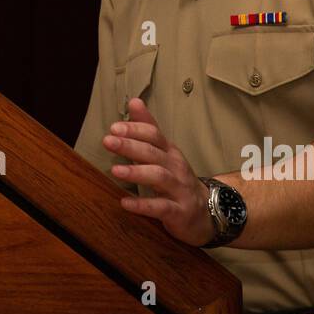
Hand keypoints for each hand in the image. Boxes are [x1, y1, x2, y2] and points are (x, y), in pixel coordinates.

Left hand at [103, 97, 214, 246]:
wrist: (206, 211)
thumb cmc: (177, 179)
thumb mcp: (164, 152)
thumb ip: (147, 129)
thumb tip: (133, 101)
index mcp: (170, 151)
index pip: (154, 135)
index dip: (135, 130)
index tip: (114, 128)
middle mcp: (176, 167)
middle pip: (153, 152)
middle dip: (130, 146)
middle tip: (108, 141)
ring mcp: (179, 189)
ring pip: (159, 177)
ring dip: (136, 172)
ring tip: (114, 170)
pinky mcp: (179, 211)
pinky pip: (161, 207)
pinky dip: (143, 205)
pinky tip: (125, 202)